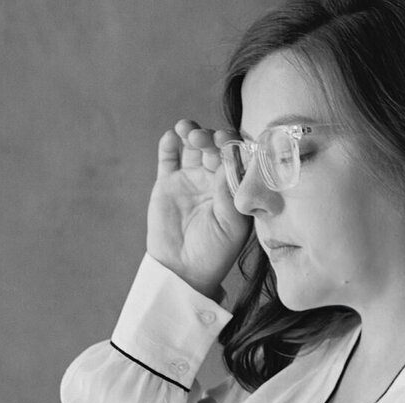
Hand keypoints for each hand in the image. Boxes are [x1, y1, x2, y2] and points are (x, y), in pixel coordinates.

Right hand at [146, 119, 250, 298]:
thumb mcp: (231, 226)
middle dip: (210, 137)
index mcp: (234, 187)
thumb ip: (230, 194)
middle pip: (214, 145)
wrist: (183, 270)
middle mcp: (214, 178)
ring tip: (186, 130)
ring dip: (191, 132)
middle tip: (202, 138)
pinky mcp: (168, 182)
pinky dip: (169, 144)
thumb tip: (229, 161)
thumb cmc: (214, 253)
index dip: (232, 144)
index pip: (236, 156)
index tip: (226, 141)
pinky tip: (170, 138)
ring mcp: (191, 178)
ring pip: (192, 145)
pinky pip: (168, 157)